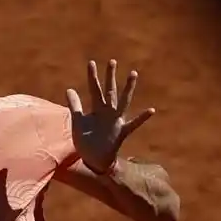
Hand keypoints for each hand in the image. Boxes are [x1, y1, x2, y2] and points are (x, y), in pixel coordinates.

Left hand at [65, 59, 155, 173]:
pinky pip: (133, 124)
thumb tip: (69, 88)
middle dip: (110, 77)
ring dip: (128, 88)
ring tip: (133, 74)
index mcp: (97, 109)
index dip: (92, 77)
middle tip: (112, 61)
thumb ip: (75, 106)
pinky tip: (151, 110)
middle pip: (109, 91)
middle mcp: (108, 112)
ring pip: (123, 101)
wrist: (93, 160)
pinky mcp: (121, 132)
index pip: (94, 89)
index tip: (91, 62)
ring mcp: (115, 121)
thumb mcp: (77, 122)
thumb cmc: (86, 141)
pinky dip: (142, 118)